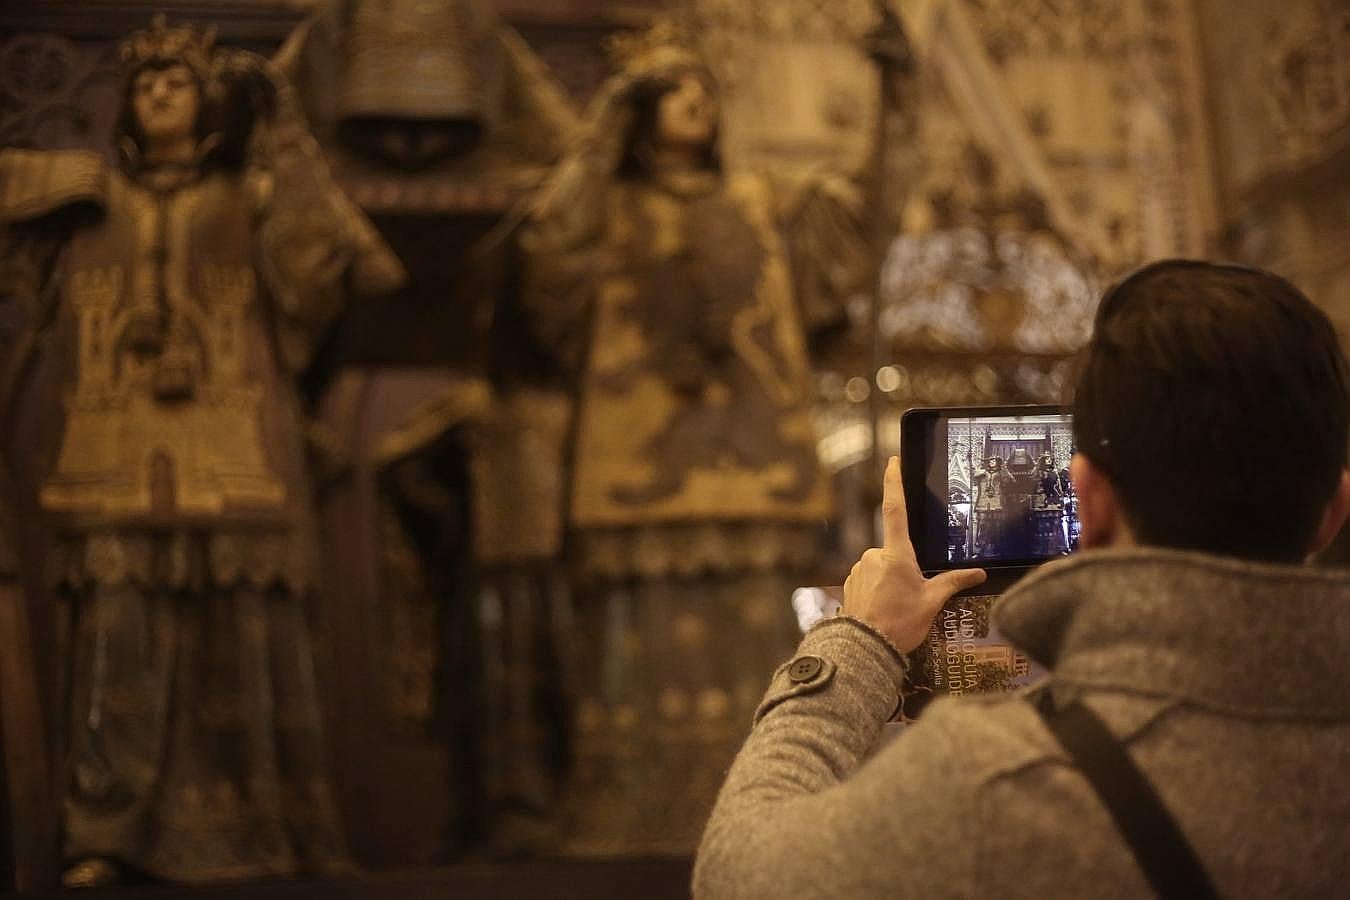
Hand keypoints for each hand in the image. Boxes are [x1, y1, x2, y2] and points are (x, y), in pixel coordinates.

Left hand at [842, 456, 986, 651]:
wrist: (865, 647)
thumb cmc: (899, 625)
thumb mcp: (932, 602)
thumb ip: (953, 583)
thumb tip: (977, 573)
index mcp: (897, 555)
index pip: (895, 510)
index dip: (894, 483)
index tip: (893, 461)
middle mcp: (874, 555)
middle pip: (896, 550)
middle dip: (906, 568)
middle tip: (912, 595)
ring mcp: (860, 568)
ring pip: (882, 566)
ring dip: (891, 580)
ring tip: (897, 607)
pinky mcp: (851, 581)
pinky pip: (869, 577)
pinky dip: (879, 588)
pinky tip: (884, 608)